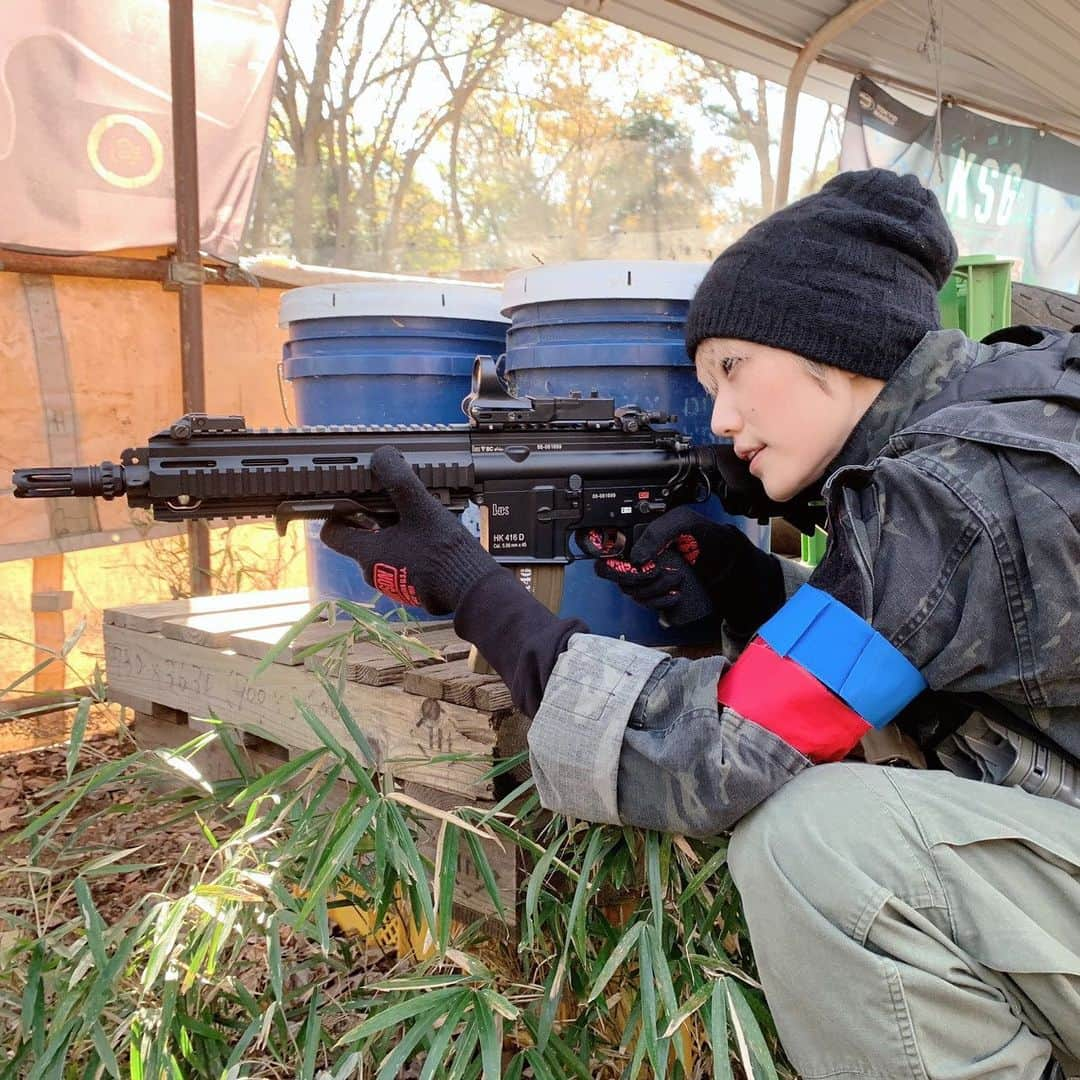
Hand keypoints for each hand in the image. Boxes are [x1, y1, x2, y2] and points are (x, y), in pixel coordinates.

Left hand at [319, 446, 500, 614]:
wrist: (470, 589)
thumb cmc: (443, 553)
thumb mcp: (420, 508)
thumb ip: (399, 480)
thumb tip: (382, 456)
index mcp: (368, 553)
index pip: (332, 533)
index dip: (336, 513)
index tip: (349, 499)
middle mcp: (376, 572)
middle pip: (362, 538)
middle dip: (374, 518)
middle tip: (391, 501)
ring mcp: (395, 582)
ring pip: (386, 549)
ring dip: (396, 532)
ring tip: (417, 517)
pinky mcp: (414, 587)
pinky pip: (405, 562)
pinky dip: (412, 547)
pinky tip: (431, 536)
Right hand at [593, 506, 784, 630]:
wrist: (728, 560)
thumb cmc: (706, 537)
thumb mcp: (683, 522)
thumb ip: (657, 533)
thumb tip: (636, 558)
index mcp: (639, 539)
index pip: (607, 555)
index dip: (612, 564)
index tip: (634, 566)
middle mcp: (639, 559)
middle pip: (616, 578)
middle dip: (636, 578)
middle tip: (658, 570)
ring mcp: (647, 579)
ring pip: (632, 593)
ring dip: (653, 590)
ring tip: (677, 578)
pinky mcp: (658, 595)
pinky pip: (647, 606)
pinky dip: (661, 603)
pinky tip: (676, 594)